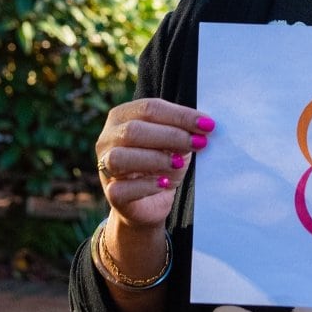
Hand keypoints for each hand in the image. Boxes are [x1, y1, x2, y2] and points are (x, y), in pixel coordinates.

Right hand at [95, 98, 215, 229]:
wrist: (151, 203)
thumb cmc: (162, 164)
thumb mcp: (175, 144)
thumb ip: (183, 132)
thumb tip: (203, 127)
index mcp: (122, 116)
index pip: (149, 108)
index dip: (180, 115)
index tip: (207, 124)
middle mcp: (108, 138)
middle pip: (134, 130)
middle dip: (171, 135)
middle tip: (199, 143)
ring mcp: (104, 166)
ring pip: (120, 157)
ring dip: (155, 158)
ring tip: (179, 163)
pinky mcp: (111, 193)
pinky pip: (122, 188)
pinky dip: (146, 185)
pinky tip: (164, 183)